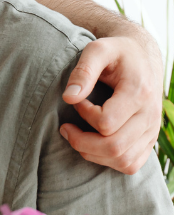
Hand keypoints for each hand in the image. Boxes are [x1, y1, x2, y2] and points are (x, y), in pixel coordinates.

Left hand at [61, 32, 162, 174]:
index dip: (83, 115)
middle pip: (114, 147)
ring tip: (76, 136)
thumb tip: (68, 98)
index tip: (76, 101)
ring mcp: (151, 130)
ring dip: (91, 153)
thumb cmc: (116, 52)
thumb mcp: (98, 50)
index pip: (106, 123)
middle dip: (80, 141)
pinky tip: (93, 144)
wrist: (142, 57)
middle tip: (65, 127)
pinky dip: (108, 160)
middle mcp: (150, 116)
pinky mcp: (149, 140)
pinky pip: (130, 164)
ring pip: (122, 160)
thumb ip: (83, 71)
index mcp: (139, 93)